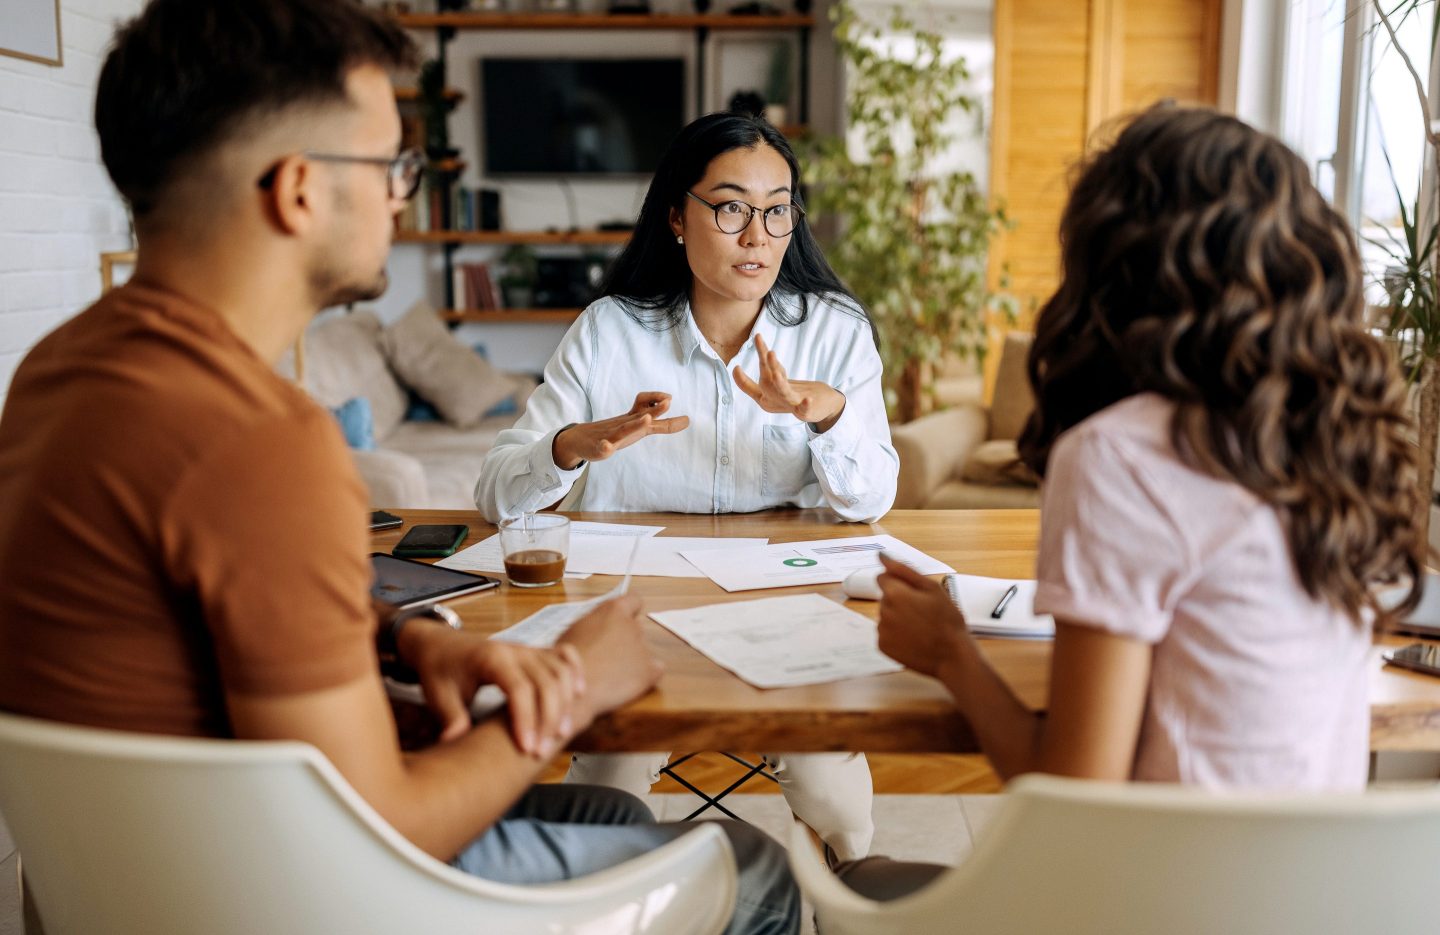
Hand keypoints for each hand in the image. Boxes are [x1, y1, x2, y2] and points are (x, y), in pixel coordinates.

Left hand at [400, 622, 585, 756]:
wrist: (440, 645)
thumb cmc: (440, 671)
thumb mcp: (437, 696)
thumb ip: (450, 718)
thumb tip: (454, 743)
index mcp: (490, 658)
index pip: (518, 688)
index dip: (526, 720)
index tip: (526, 749)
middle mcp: (514, 649)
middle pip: (546, 681)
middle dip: (549, 719)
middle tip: (541, 752)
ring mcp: (527, 648)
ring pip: (560, 671)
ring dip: (566, 703)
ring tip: (561, 734)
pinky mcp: (534, 651)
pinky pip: (564, 656)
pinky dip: (576, 672)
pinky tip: (579, 695)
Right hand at [552, 392, 690, 469]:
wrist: (581, 439)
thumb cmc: (613, 432)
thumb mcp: (637, 426)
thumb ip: (660, 424)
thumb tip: (682, 416)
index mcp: (634, 422)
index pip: (651, 410)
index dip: (664, 407)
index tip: (680, 408)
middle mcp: (625, 425)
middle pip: (641, 415)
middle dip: (656, 409)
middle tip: (669, 401)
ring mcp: (611, 436)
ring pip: (624, 430)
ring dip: (635, 424)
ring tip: (647, 419)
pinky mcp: (599, 447)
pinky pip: (603, 447)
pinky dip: (605, 446)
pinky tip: (606, 447)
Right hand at [558, 594, 662, 724]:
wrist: (572, 687)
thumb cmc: (565, 660)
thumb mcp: (573, 630)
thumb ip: (592, 625)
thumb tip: (597, 630)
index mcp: (613, 611)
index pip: (634, 600)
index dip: (631, 609)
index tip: (627, 618)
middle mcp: (632, 625)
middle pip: (635, 629)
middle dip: (625, 640)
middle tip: (607, 655)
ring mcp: (643, 647)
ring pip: (642, 650)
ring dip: (631, 659)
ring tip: (610, 673)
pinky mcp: (649, 670)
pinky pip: (654, 670)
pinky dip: (644, 675)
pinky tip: (626, 683)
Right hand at [732, 334, 845, 430]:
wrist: (820, 406)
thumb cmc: (795, 394)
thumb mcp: (779, 380)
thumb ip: (772, 368)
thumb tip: (766, 351)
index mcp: (765, 397)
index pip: (751, 387)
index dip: (741, 380)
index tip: (736, 367)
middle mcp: (775, 401)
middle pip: (768, 383)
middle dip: (767, 367)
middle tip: (768, 352)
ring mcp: (790, 405)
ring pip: (784, 393)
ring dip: (780, 383)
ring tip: (777, 374)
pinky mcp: (806, 411)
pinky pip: (804, 409)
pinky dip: (805, 405)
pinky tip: (807, 400)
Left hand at [876, 554, 970, 678]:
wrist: (952, 656)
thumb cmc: (947, 620)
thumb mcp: (932, 588)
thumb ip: (903, 570)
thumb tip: (881, 556)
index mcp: (895, 594)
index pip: (882, 578)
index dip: (899, 583)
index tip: (915, 594)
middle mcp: (883, 611)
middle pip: (885, 597)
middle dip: (900, 600)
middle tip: (923, 612)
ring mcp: (882, 631)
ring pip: (886, 615)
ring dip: (898, 618)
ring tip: (920, 627)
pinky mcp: (883, 646)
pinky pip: (886, 633)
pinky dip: (896, 634)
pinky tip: (914, 638)